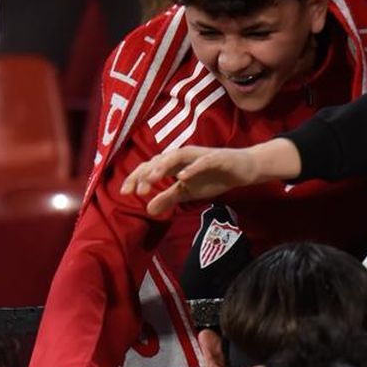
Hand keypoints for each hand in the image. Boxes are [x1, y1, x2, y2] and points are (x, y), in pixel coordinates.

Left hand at [120, 140, 299, 217]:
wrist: (242, 170)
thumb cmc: (213, 177)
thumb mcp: (187, 192)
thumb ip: (168, 198)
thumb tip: (148, 210)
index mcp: (174, 164)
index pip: (150, 168)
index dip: (136, 178)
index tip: (124, 192)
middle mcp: (183, 156)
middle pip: (158, 160)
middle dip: (145, 174)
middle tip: (135, 190)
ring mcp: (199, 155)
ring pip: (176, 156)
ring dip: (163, 167)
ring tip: (152, 179)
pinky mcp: (216, 158)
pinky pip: (202, 162)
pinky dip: (192, 168)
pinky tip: (183, 176)